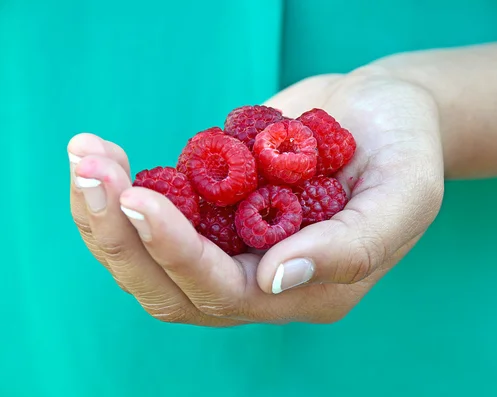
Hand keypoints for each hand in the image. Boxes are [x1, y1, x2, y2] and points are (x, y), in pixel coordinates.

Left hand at [68, 67, 443, 325]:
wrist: (384, 109)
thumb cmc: (406, 149)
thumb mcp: (405, 194)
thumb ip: (353, 246)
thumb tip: (274, 279)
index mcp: (310, 289)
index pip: (227, 292)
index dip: (178, 253)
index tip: (140, 199)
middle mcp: (263, 277)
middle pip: (171, 288)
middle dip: (122, 238)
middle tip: (90, 172)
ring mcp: (233, 243)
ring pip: (150, 260)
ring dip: (106, 216)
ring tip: (86, 156)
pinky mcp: (215, 207)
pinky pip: (155, 217)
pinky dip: (119, 193)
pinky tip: (103, 156)